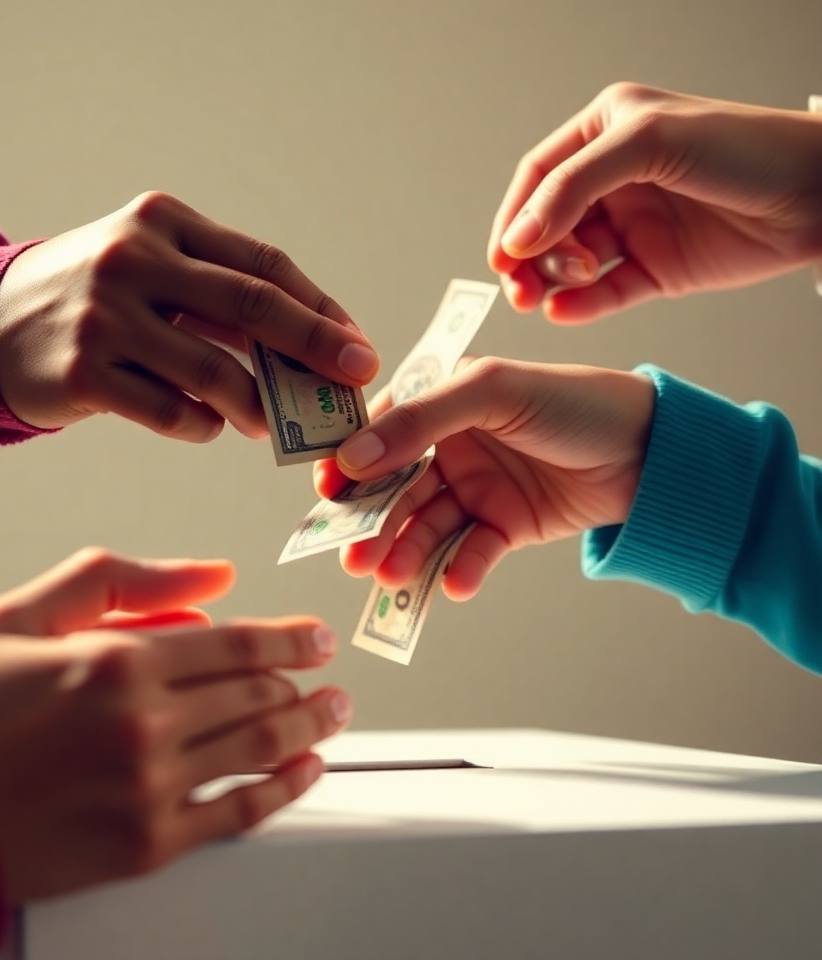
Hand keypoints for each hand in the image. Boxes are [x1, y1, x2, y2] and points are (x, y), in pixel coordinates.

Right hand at [0, 191, 379, 438]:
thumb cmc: (92, 299)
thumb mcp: (149, 271)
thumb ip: (216, 299)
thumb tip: (307, 352)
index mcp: (162, 222)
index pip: (264, 264)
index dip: (319, 309)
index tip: (357, 347)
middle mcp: (135, 259)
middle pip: (253, 306)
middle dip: (316, 347)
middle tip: (356, 381)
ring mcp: (107, 316)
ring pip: (216, 370)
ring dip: (258, 405)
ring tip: (268, 423)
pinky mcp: (84, 373)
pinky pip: (172, 412)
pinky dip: (203, 427)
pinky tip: (207, 427)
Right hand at [0, 548, 349, 901]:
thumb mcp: (19, 612)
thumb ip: (117, 581)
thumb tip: (211, 574)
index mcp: (119, 661)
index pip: (235, 643)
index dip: (289, 638)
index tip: (318, 637)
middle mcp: (145, 725)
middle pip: (255, 694)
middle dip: (303, 681)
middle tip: (329, 675)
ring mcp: (149, 790)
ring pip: (257, 749)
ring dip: (308, 729)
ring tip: (333, 715)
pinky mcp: (142, 846)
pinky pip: (235, 816)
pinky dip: (282, 793)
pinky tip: (305, 775)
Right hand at [314, 358, 654, 599]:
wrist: (650, 450)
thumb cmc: (572, 401)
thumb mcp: (492, 392)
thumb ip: (421, 420)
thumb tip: (352, 456)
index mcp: (441, 400)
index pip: (380, 432)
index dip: (349, 462)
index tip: (325, 492)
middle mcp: (450, 445)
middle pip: (397, 489)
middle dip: (373, 523)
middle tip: (351, 555)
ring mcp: (476, 488)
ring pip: (427, 526)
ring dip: (407, 552)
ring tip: (391, 577)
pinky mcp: (503, 525)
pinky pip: (471, 550)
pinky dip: (461, 568)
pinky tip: (456, 583)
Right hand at [487, 83, 821, 322]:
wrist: (819, 193)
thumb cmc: (745, 148)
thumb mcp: (646, 144)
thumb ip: (572, 186)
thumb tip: (516, 237)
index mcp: (606, 133)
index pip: (538, 177)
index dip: (513, 217)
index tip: (501, 257)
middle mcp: (613, 180)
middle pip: (547, 224)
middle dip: (529, 257)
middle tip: (521, 287)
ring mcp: (634, 226)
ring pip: (570, 262)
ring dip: (552, 281)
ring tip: (557, 292)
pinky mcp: (654, 269)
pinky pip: (603, 294)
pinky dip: (580, 306)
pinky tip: (565, 312)